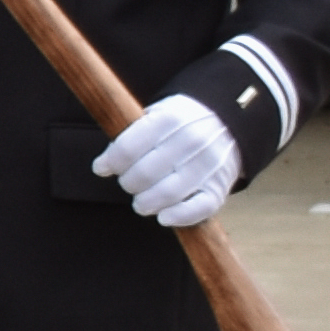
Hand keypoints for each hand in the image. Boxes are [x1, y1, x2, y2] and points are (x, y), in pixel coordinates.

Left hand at [94, 94, 238, 230]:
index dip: (109, 162)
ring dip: (145, 203)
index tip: (102, 167)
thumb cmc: (181, 122)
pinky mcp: (220, 187)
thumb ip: (130, 135)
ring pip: (167, 193)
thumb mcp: (156, 113)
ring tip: (141, 201)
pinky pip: (198, 209)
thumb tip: (103, 165)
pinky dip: (178, 217)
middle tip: (128, 182)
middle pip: (143, 174)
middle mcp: (191, 141)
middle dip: (128, 183)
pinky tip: (163, 217)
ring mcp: (208, 166)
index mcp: (170, 120)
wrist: (227, 122)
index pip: (127, 149)